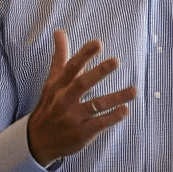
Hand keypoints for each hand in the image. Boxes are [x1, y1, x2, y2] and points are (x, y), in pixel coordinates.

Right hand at [27, 30, 135, 166]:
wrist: (38, 140)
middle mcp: (65, 99)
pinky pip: (100, 123)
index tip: (98, 43)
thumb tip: (59, 31)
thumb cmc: (50, 104)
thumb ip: (60, 56)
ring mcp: (74, 117)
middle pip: (82, 84)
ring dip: (116, 97)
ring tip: (134, 90)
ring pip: (97, 104)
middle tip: (116, 61)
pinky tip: (126, 109)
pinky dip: (113, 117)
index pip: (71, 67)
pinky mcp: (82, 132)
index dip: (84, 54)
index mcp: (59, 85)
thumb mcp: (52, 81)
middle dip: (99, 72)